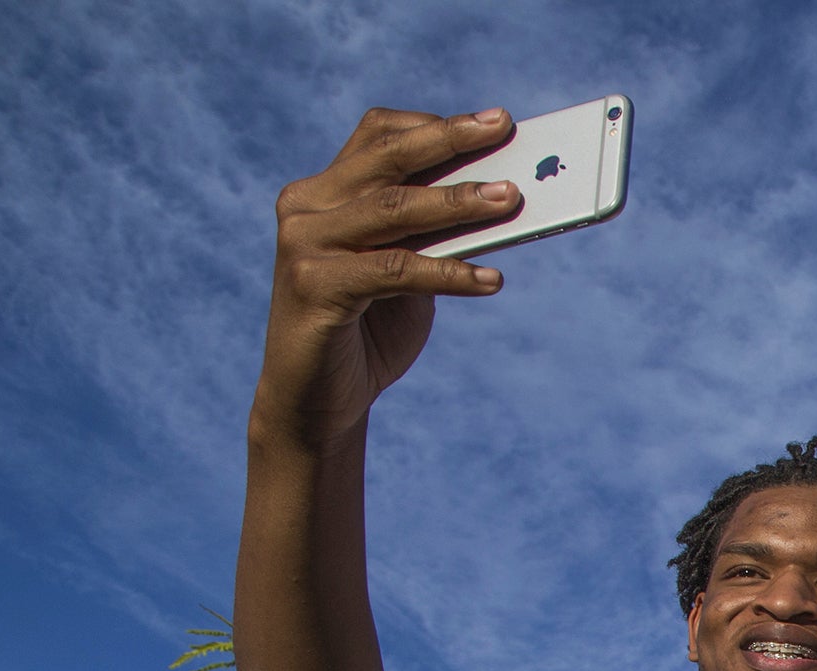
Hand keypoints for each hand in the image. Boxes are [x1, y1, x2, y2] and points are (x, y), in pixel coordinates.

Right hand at [253, 108, 521, 447]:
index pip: (379, 137)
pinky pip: (396, 270)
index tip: (494, 121)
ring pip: (394, 209)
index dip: (436, 126)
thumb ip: (433, 235)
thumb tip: (500, 201)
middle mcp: (307, 207)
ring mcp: (305, 244)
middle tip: (503, 131)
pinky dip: (449, 273)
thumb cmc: (369, 331)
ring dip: (459, 203)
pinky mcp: (314, 286)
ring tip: (512, 200)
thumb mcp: (407, 273)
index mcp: (324, 192)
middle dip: (450, 142)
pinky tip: (491, 281)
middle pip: (387, 161)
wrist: (318, 402)